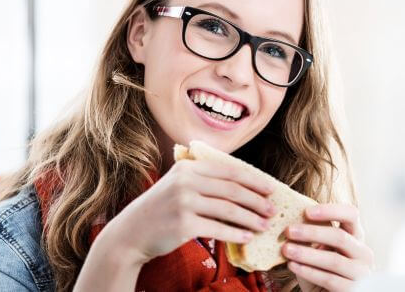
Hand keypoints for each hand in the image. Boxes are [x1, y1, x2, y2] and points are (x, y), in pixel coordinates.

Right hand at [97, 158, 276, 264]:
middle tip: (272, 209)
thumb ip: (206, 179)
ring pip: (229, 210)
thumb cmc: (163, 209)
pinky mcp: (183, 224)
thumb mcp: (180, 184)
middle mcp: (186, 181)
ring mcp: (184, 202)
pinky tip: (248, 237)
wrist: (132, 232)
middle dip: (257, 200)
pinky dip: (236, 234)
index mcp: (189, 167)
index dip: (254, 180)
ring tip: (264, 225)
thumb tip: (247, 185)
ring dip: (251, 219)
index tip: (271, 189)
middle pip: (233, 190)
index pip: (230, 171)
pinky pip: (219, 229)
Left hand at [282, 204, 373, 291]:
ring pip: (334, 260)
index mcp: (356, 235)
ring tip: (286, 249)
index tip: (306, 211)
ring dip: (307, 254)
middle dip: (312, 233)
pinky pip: (329, 279)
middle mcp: (363, 252)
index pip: (351, 214)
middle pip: (340, 237)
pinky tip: (292, 265)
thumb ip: (313, 235)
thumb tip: (290, 220)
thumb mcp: (320, 248)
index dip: (331, 210)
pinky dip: (309, 271)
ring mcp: (361, 272)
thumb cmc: (323, 268)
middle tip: (289, 231)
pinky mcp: (353, 289)